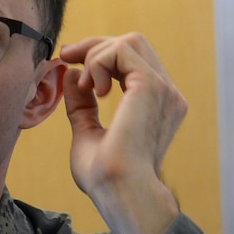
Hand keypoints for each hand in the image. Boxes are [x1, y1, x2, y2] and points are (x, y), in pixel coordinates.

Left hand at [62, 33, 187, 233]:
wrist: (120, 192)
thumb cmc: (105, 177)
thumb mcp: (87, 132)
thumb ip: (82, 105)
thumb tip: (72, 76)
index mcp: (156, 105)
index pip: (132, 61)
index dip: (99, 54)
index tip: (69, 60)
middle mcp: (166, 94)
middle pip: (133, 43)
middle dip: (95, 45)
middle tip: (66, 56)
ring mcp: (163, 89)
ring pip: (129, 42)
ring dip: (97, 54)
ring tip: (85, 85)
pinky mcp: (151, 85)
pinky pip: (122, 50)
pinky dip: (98, 62)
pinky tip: (91, 88)